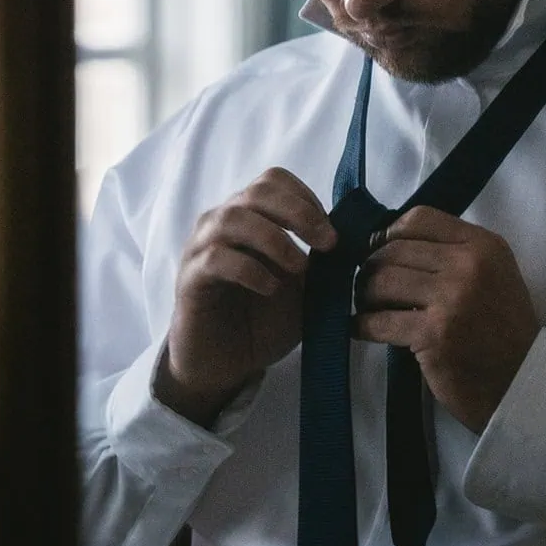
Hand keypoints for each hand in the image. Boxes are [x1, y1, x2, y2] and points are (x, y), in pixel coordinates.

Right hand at [160, 167, 336, 425]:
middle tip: (327, 244)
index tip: (331, 233)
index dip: (306, 198)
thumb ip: (322, 265)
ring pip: (234, 219)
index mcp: (250, 217)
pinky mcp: (190, 278)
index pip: (274, 180)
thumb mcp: (304, 291)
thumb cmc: (264, 321)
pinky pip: (216, 258)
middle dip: (298, 213)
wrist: (226, 364)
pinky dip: (250, 269)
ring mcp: (201, 248)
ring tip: (298, 268)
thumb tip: (355, 244)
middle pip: (257, 192)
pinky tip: (270, 287)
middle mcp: (222, 223)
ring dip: (275, 240)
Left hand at [353, 207, 540, 433]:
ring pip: (382, 281)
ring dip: (364, 294)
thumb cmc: (504, 327)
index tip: (380, 250)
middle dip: (371, 267)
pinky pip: (379, 321)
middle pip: (394, 249)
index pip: (420, 218)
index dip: (390, 232)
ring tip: (366, 305)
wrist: (522, 379)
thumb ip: (453, 252)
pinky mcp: (432, 335)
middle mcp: (468, 265)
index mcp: (483, 245)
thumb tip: (389, 242)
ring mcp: (450, 300)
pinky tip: (360, 329)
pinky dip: (362, 325)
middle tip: (367, 285)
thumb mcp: (493, 273)